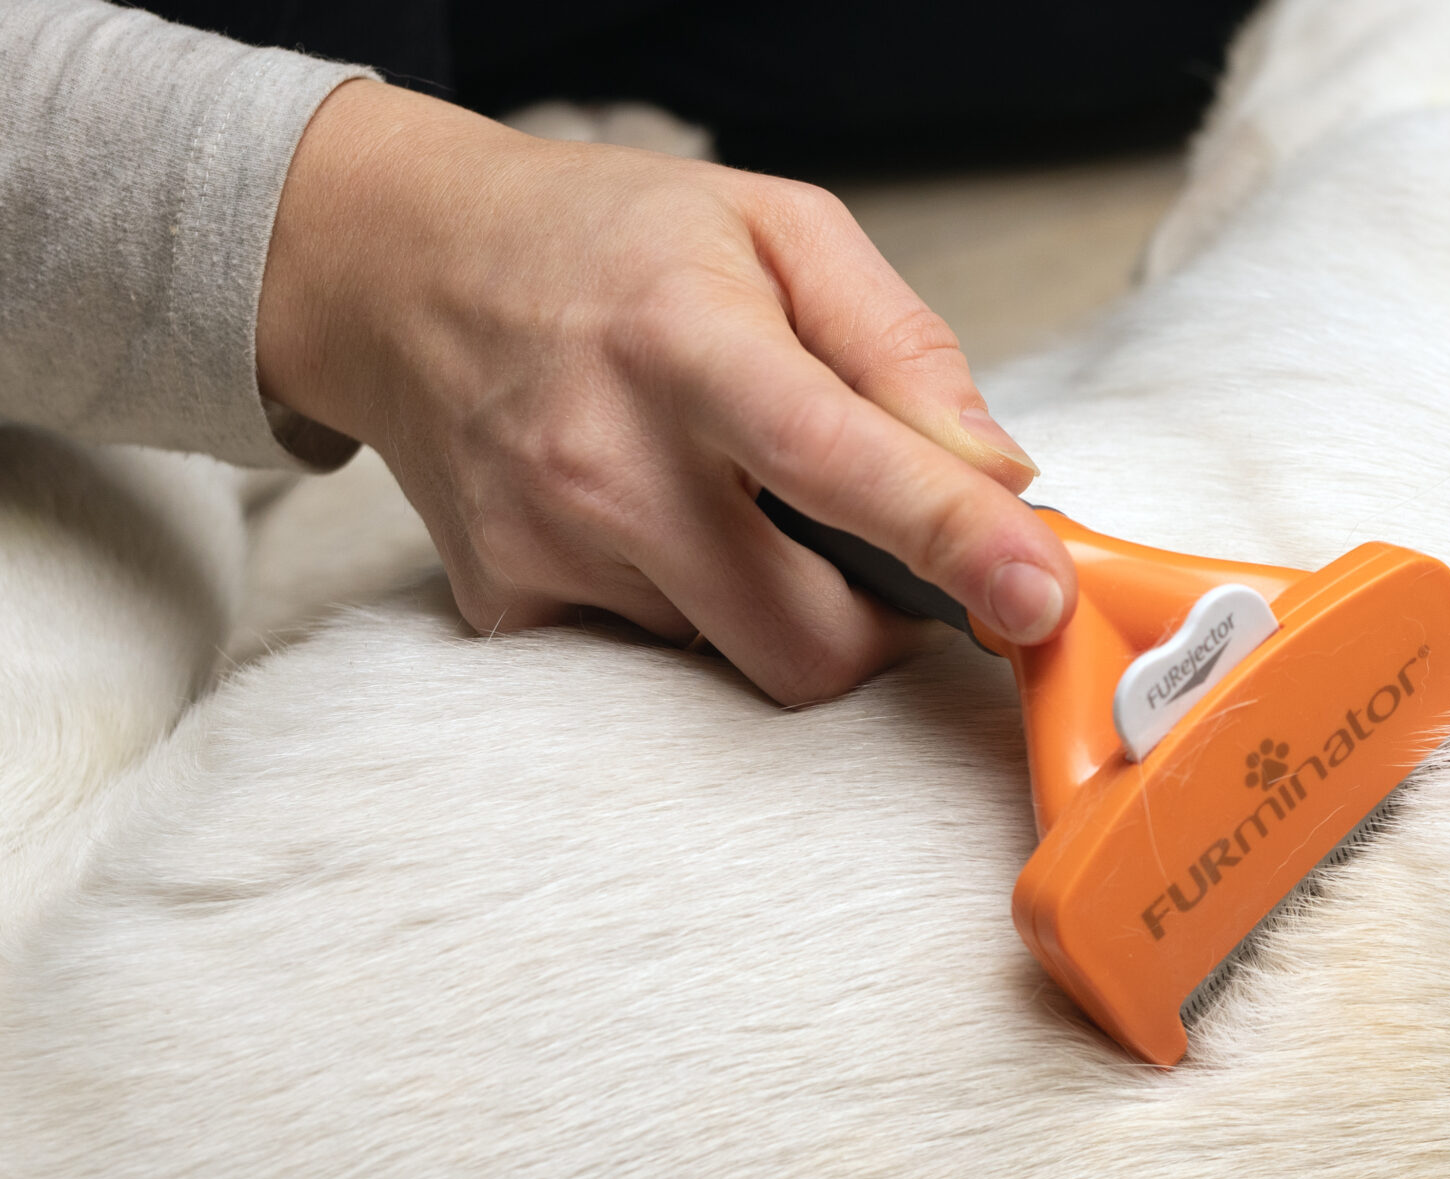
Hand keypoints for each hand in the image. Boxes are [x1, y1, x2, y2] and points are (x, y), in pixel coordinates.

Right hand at [256, 79, 1076, 703]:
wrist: (397, 267)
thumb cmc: (606, 242)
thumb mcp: (778, 230)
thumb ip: (904, 349)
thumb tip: (999, 474)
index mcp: (684, 340)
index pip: (838, 461)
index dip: (952, 538)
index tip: (1038, 594)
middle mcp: (603, 456)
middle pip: (807, 637)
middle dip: (881, 623)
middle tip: (878, 546)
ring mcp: (545, 544)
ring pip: (741, 660)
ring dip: (781, 608)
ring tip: (733, 499)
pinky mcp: (507, 604)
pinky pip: (659, 662)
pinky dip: (694, 615)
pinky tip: (655, 527)